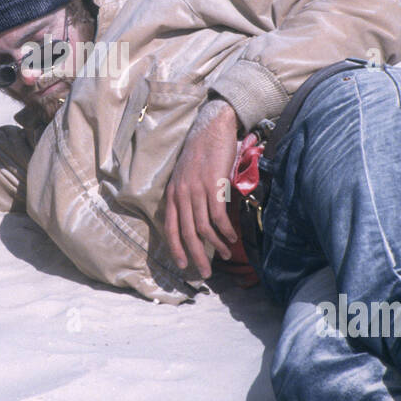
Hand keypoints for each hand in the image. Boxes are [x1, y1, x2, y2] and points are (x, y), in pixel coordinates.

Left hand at [163, 97, 239, 278]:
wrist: (212, 128)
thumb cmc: (202, 153)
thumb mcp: (185, 176)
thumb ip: (187, 196)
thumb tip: (194, 220)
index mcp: (172, 193)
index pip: (169, 227)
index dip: (175, 248)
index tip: (182, 264)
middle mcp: (181, 193)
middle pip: (186, 233)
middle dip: (195, 255)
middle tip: (204, 272)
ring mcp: (196, 190)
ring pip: (203, 228)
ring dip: (215, 245)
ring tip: (224, 255)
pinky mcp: (213, 186)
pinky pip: (218, 216)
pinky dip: (225, 231)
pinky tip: (231, 237)